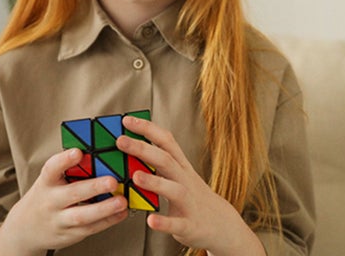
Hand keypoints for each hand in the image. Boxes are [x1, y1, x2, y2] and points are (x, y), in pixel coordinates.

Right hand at [0, 148, 128, 255]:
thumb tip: (99, 154)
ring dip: (104, 209)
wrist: (25, 229)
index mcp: (46, 182)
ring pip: (82, 216)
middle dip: (93, 187)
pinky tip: (121, 213)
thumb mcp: (50, 182)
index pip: (52, 169)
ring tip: (121, 201)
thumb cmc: (45, 197)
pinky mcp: (69, 234)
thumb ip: (69, 170)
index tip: (78, 152)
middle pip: (72, 194)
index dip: (64, 160)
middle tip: (112, 181)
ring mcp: (59, 220)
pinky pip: (90, 228)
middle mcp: (51, 201)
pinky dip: (108, 221)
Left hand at [116, 116, 265, 255]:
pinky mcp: (189, 225)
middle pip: (166, 160)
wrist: (223, 225)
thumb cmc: (193, 197)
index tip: (127, 120)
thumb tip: (131, 147)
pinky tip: (151, 220)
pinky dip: (164, 222)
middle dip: (143, 149)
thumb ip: (159, 163)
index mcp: (181, 167)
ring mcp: (189, 203)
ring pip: (174, 189)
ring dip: (155, 182)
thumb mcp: (179, 176)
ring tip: (136, 177)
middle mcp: (185, 181)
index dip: (147, 129)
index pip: (166, 141)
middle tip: (121, 141)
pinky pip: (177, 223)